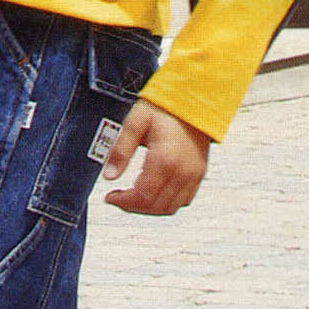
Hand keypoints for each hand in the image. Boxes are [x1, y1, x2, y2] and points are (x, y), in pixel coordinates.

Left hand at [102, 98, 209, 214]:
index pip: (142, 196)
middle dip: (132, 206)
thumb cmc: (165, 109)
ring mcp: (193, 175)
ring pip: (170, 208)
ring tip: (133, 197)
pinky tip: (153, 192)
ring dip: (148, 208)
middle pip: (155, 206)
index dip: (123, 202)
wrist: (195, 101)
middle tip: (118, 198)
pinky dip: (166, 203)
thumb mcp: (135, 123)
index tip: (110, 197)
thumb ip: (120, 150)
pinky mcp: (199, 174)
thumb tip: (109, 175)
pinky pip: (183, 201)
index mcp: (164, 160)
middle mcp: (182, 172)